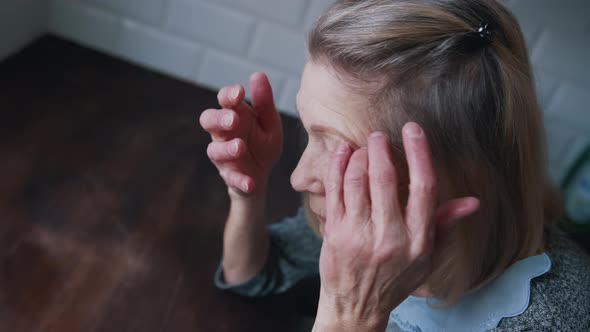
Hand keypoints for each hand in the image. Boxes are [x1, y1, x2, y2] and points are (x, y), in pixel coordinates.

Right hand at [200, 73, 282, 198]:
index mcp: (234, 116)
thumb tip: (258, 74)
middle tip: (233, 119)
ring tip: (240, 147)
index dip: (228, 95)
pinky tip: (249, 182)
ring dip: (227, 149)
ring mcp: (223, 156)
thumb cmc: (262, 143)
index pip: (224, 101)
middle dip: (219, 119)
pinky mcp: (230, 177)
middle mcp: (223, 134)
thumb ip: (264, 103)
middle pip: (209, 121)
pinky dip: (239, 181)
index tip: (239, 92)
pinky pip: (231, 179)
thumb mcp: (270, 123)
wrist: (262, 175)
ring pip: (215, 150)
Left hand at [313, 123, 479, 330]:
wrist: (356, 306)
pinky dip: (338, 166)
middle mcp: (389, 236)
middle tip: (380, 136)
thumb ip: (445, 224)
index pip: (424, 188)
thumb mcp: (427, 257)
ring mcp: (358, 234)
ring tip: (364, 148)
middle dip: (381, 149)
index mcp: (418, 240)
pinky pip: (334, 191)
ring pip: (357, 181)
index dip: (419, 154)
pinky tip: (343, 154)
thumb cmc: (395, 279)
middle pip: (385, 178)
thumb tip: (473, 202)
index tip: (413, 131)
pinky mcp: (335, 233)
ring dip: (360, 157)